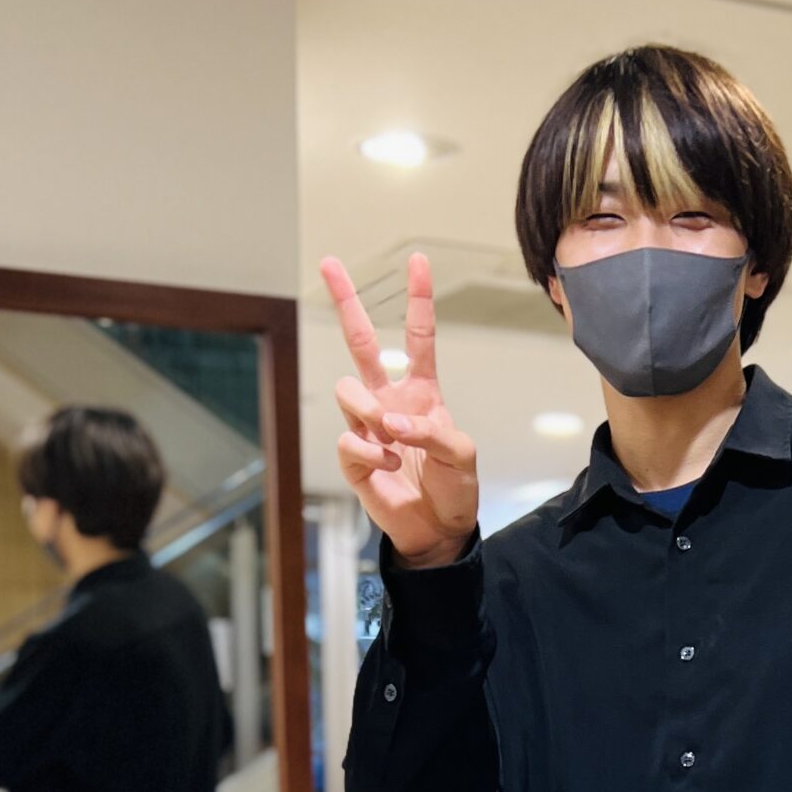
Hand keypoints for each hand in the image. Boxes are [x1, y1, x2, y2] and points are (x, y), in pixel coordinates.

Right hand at [322, 251, 478, 568]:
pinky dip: (369, 451)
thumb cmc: (454, 489)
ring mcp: (367, 427)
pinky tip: (387, 465)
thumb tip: (389, 422)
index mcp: (421, 393)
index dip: (418, 299)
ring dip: (369, 411)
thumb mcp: (461, 455)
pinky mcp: (352, 456)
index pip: (417, 337)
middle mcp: (389, 401)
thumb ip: (432, 431)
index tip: (418, 260)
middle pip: (359, 342)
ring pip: (347, 390)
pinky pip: (348, 438)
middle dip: (345, 301)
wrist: (438, 531)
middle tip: (330, 263)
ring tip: (391, 439)